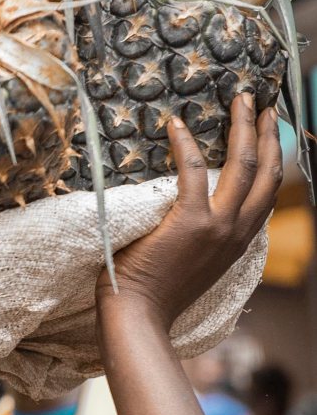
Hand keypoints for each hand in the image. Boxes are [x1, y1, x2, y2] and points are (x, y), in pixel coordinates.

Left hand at [97, 94, 281, 328]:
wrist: (139, 317)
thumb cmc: (157, 291)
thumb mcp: (199, 263)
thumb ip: (210, 236)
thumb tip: (202, 207)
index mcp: (241, 240)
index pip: (269, 190)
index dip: (274, 156)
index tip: (270, 130)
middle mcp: (237, 230)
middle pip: (265, 169)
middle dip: (266, 130)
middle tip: (260, 101)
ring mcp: (217, 225)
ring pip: (242, 163)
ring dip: (241, 125)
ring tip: (237, 97)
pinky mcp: (189, 222)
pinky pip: (192, 170)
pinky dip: (185, 143)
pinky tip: (175, 124)